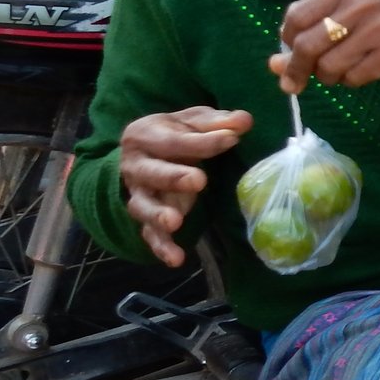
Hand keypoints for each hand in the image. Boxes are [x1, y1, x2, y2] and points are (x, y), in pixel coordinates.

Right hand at [119, 107, 252, 266]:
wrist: (143, 150)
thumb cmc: (174, 132)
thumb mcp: (193, 121)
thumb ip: (217, 121)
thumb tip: (244, 120)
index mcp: (144, 135)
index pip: (174, 141)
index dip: (204, 141)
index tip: (232, 139)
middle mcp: (135, 165)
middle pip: (152, 173)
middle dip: (174, 177)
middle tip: (198, 181)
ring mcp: (138, 193)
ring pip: (143, 206)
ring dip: (158, 215)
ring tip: (175, 222)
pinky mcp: (145, 217)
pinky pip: (149, 234)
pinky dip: (161, 247)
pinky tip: (177, 258)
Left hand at [269, 0, 379, 94]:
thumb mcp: (352, 15)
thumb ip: (313, 34)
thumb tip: (275, 65)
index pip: (297, 16)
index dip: (287, 41)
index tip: (291, 54)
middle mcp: (361, 4)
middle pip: (308, 44)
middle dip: (297, 69)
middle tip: (295, 84)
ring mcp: (379, 28)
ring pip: (329, 66)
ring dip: (329, 77)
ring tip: (342, 71)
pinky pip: (354, 77)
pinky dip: (352, 81)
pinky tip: (364, 72)